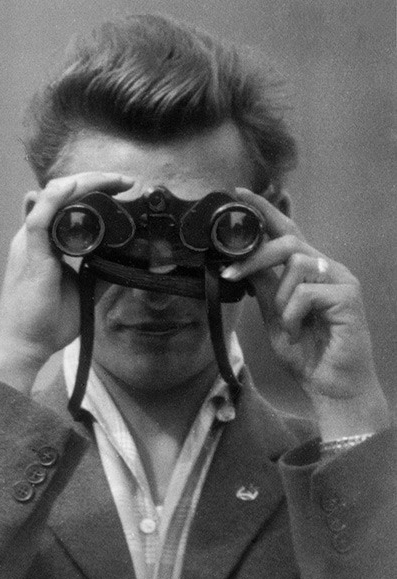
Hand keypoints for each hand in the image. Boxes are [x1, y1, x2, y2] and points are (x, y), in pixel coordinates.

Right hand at [0, 172, 132, 393]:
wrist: (24, 347)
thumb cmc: (45, 323)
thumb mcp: (83, 290)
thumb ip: (100, 270)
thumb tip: (126, 259)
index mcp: (43, 243)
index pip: (64, 203)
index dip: (92, 189)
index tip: (122, 189)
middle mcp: (34, 237)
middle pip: (60, 193)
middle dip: (94, 180)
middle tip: (126, 181)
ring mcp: (29, 243)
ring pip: (52, 196)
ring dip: (84, 182)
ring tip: (113, 180)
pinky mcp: (29, 255)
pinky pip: (40, 218)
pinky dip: (56, 199)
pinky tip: (74, 187)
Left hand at [222, 188, 389, 438]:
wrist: (331, 384)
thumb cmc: (306, 351)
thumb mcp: (274, 314)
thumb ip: (263, 286)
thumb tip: (240, 258)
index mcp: (308, 269)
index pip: (286, 230)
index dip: (264, 211)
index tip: (238, 194)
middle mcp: (326, 267)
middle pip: (287, 241)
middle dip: (254, 256)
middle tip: (230, 274)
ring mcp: (341, 279)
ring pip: (296, 264)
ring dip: (280, 298)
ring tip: (287, 323)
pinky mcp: (349, 296)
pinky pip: (307, 292)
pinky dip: (294, 314)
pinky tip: (301, 329)